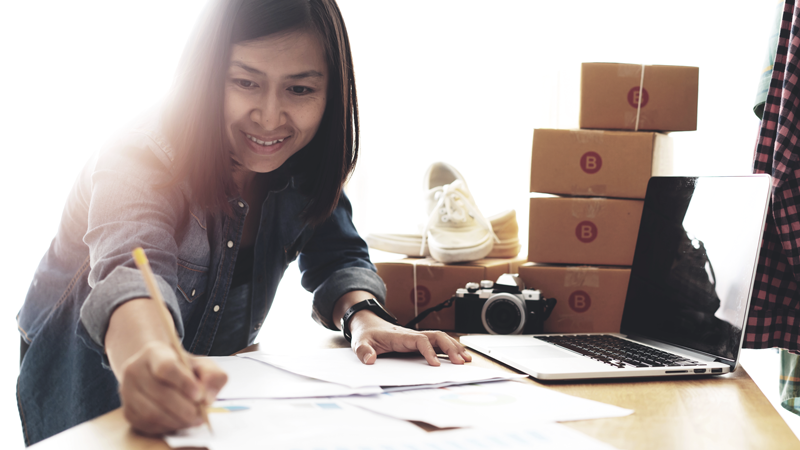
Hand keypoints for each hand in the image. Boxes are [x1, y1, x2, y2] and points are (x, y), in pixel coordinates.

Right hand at [117, 341, 227, 435]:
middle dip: (184, 408)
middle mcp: (135, 369)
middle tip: (201, 414)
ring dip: (176, 420)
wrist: (159, 374)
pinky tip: (179, 422)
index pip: (166, 367)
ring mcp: (127, 391)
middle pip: (159, 393)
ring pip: (151, 412)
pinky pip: (146, 424)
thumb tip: (207, 398)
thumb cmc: (184, 369)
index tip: (199, 395)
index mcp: (154, 352)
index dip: (183, 383)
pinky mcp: (127, 410)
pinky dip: (166, 427)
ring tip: (193, 420)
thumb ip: (212, 376)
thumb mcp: (202, 365)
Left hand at [348, 311, 472, 365]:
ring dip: (454, 347)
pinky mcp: (419, 342)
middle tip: (460, 362)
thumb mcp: (359, 342)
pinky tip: (460, 356)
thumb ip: (363, 351)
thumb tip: (369, 359)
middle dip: (450, 348)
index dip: (429, 351)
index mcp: (400, 336)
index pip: (420, 340)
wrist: (368, 324)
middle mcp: (412, 335)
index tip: (435, 364)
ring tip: (466, 360)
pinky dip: (450, 348)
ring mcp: (417, 337)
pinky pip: (438, 343)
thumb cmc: (367, 334)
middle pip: (437, 336)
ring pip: (440, 338)